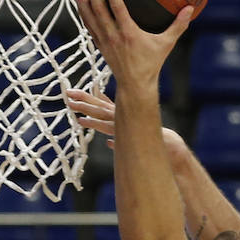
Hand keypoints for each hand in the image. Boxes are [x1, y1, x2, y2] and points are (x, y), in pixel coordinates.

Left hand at [63, 94, 193, 159]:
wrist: (171, 148)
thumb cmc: (158, 144)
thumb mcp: (138, 138)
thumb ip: (121, 140)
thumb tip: (108, 142)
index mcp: (126, 116)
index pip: (106, 105)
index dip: (93, 98)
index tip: (80, 91)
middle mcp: (123, 117)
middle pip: (100, 105)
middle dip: (84, 98)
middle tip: (68, 92)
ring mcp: (123, 124)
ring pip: (100, 113)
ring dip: (84, 107)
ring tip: (69, 102)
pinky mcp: (124, 133)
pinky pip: (105, 126)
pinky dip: (93, 123)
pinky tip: (81, 120)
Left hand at [73, 0, 191, 93]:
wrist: (135, 84)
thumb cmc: (151, 63)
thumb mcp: (166, 44)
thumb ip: (179, 25)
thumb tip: (190, 9)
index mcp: (129, 33)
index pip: (117, 8)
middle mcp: (114, 35)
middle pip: (99, 8)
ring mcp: (104, 40)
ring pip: (89, 16)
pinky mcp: (99, 44)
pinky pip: (88, 25)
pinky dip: (83, 12)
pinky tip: (79, 1)